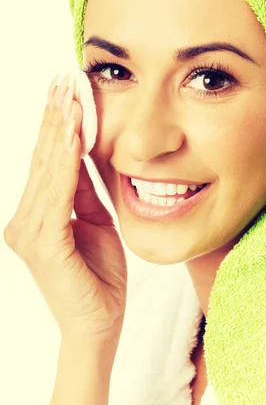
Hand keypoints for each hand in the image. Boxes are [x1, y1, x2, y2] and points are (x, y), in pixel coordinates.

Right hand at [4, 74, 127, 347]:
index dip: (58, 125)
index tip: (66, 91)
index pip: (48, 161)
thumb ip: (84, 190)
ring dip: (60, 129)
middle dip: (56, 117)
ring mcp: (30, 232)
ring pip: (48, 170)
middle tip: (63, 79)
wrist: (99, 325)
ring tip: (68, 95)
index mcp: (38, 215)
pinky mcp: (44, 244)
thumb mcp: (96, 222)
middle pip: (43, 158)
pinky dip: (66, 161)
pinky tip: (74, 134)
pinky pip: (58, 194)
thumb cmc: (99, 277)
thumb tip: (85, 152)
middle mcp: (25, 220)